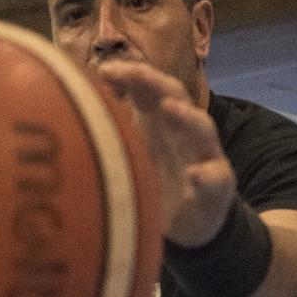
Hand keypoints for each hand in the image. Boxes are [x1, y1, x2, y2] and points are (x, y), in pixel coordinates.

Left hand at [95, 59, 234, 246]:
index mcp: (161, 121)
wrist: (189, 225)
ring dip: (186, 116)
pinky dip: (206, 176)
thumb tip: (80, 97)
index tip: (104, 70)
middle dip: (156, 82)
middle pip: (176, 96)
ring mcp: (204, 157)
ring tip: (169, 108)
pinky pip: (215, 179)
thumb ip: (115, 124)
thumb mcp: (133, 149)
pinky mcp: (216, 189)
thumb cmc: (157, 179)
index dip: (131, 74)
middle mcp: (185, 132)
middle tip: (134, 74)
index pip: (150, 86)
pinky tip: (194, 176)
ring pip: (202, 128)